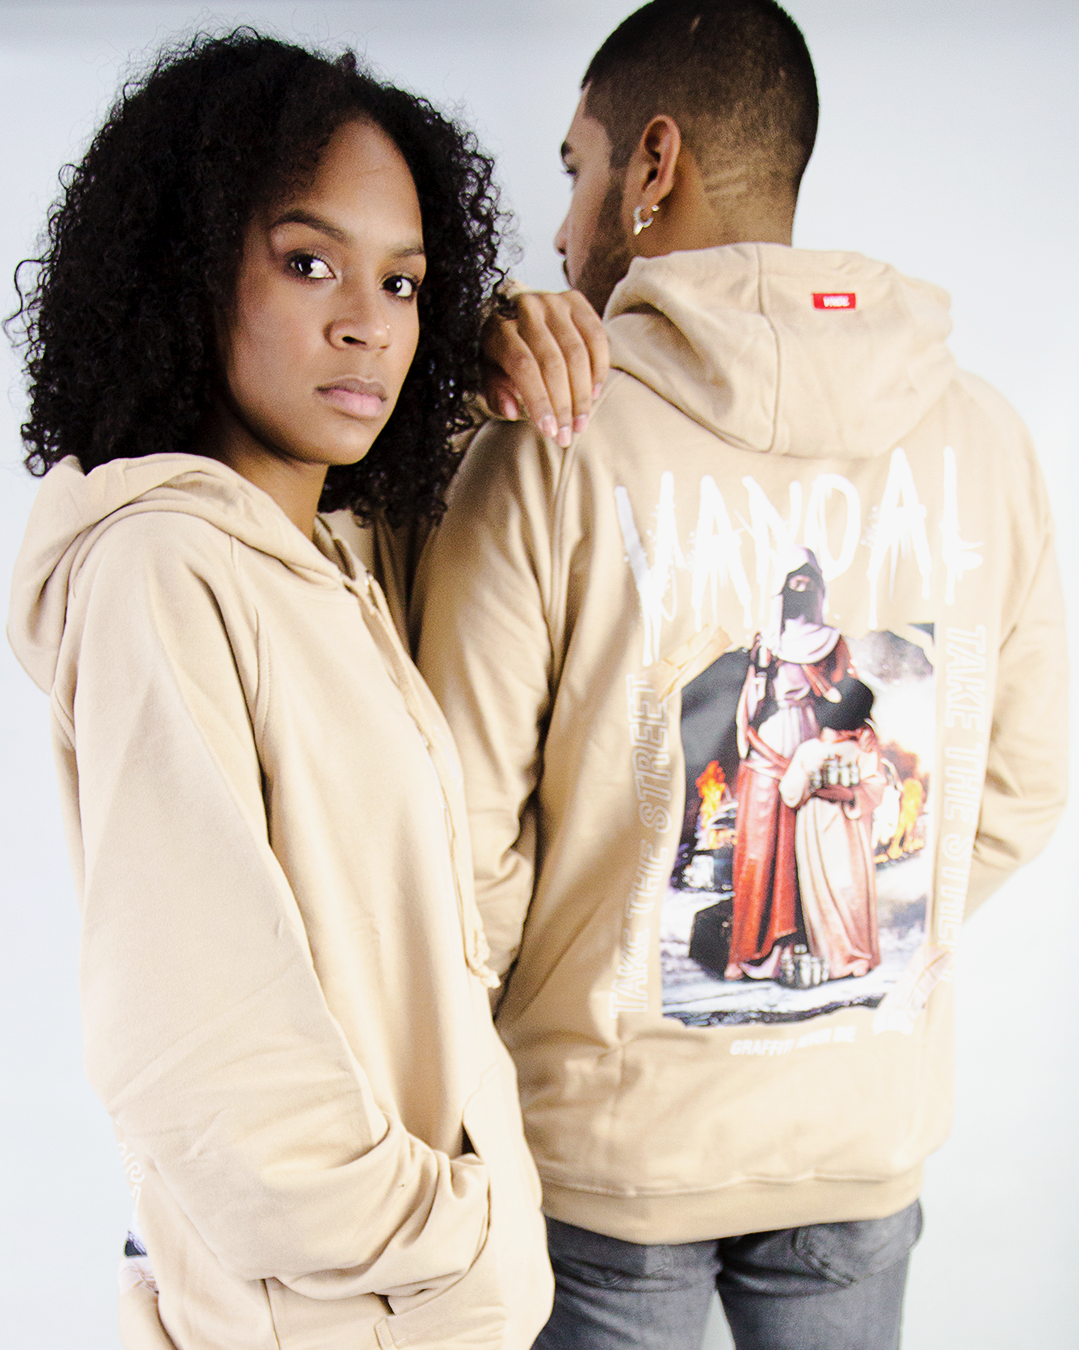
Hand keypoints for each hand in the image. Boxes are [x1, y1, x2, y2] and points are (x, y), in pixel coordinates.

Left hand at [480, 290, 608, 446]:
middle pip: (552, 362)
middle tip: (567, 435)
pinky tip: (594, 394)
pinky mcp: (576, 300)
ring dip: (583, 394)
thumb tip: (512, 411)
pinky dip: (598, 369)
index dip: (539, 401)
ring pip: (577, 353)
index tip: (549, 431)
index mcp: (499, 326)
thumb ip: (495, 393)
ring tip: (581, 423)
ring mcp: (553, 300)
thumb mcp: (489, 374)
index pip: (523, 365)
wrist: (514, 315)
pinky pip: (596, 337)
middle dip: (563, 404)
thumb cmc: (501, 354)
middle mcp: (527, 308)